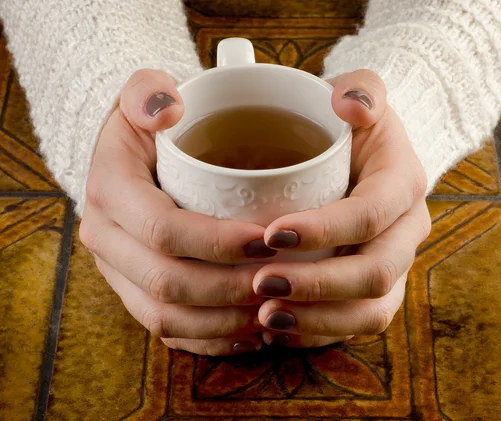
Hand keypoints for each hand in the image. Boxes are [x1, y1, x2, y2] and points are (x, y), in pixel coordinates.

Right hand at [80, 69, 278, 355]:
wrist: (136, 158)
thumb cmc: (155, 126)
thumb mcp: (145, 93)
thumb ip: (149, 89)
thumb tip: (166, 108)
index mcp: (110, 191)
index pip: (164, 230)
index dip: (218, 242)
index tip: (268, 240)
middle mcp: (105, 239)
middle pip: (167, 283)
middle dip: (228, 289)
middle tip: (279, 281)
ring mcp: (118, 273)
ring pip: (166, 316)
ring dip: (223, 320)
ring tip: (272, 309)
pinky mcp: (134, 293)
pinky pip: (168, 332)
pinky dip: (210, 338)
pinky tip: (250, 332)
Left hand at [254, 70, 431, 347]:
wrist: (365, 156)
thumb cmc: (351, 126)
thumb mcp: (359, 92)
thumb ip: (361, 87)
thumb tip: (350, 104)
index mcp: (403, 184)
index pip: (370, 214)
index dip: (325, 230)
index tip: (273, 234)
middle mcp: (407, 231)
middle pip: (374, 273)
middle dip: (318, 285)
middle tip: (260, 284)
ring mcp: (395, 264)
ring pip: (371, 309)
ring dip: (318, 319)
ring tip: (265, 317)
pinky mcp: (377, 289)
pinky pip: (357, 323)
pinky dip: (319, 331)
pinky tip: (278, 328)